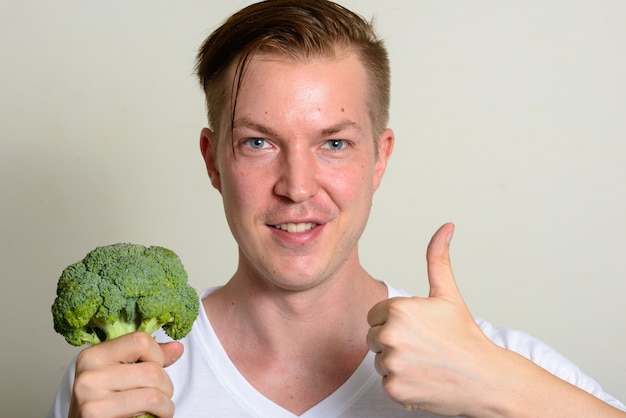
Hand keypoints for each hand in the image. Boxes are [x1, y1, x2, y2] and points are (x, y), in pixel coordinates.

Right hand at [69, 331, 182, 417]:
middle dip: (166, 386)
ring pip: (153, 392)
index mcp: (93, 355)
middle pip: (151, 370)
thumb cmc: (106, 405)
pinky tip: (151, 416)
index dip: (157, 355)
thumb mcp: (122, 376)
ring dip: (165, 404)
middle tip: (161, 396)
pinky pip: (147, 406)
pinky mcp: (95, 414)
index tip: (155, 368)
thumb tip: (177, 347)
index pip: (140, 340)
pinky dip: (161, 413)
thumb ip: (148, 359)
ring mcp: (89, 396)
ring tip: (159, 408)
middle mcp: (88, 374)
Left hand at [366, 223, 500, 415]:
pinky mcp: (394, 389)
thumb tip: (445, 228)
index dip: (396, 321)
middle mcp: (390, 335)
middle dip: (393, 341)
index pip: (375, 315)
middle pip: (374, 337)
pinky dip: (402, 384)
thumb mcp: (448, 294)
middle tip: (424, 346)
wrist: (486, 379)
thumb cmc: (466, 336)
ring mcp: (392, 364)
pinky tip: (424, 379)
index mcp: (398, 309)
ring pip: (379, 360)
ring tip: (425, 362)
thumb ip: (438, 259)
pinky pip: (386, 382)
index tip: (420, 329)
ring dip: (397, 363)